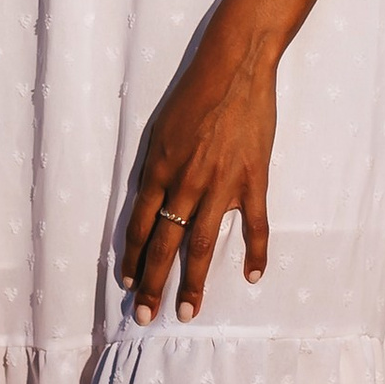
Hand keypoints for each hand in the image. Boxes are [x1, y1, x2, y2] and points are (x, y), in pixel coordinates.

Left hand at [119, 26, 277, 321]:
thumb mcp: (161, 129)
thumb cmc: (195, 93)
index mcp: (159, 169)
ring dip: (193, 282)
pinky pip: (255, 224)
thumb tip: (152, 203)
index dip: (132, 256)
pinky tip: (253, 276)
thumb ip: (157, 168)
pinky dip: (256, 252)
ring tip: (186, 311)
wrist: (236, 67)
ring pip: (202, 244)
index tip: (128, 282)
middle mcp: (186, 183)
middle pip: (164, 243)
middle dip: (152, 283)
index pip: (139, 225)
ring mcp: (221, 184)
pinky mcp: (253, 179)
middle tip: (143, 316)